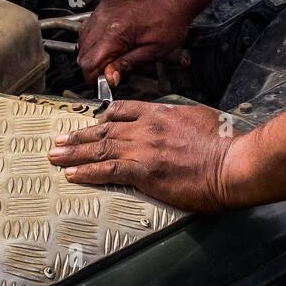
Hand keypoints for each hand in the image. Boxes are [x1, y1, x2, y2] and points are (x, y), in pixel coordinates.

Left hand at [46, 101, 237, 212]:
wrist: (229, 163)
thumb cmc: (223, 144)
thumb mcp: (199, 119)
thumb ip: (180, 120)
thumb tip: (176, 125)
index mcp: (159, 113)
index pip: (123, 110)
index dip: (103, 118)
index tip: (91, 123)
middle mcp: (146, 127)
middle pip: (104, 130)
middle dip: (79, 136)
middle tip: (59, 141)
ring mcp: (142, 148)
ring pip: (100, 148)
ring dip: (74, 153)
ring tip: (55, 156)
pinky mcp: (142, 170)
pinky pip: (107, 170)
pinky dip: (87, 172)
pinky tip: (72, 174)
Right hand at [77, 0, 197, 85]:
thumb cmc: (171, 17)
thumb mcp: (154, 50)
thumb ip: (128, 64)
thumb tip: (110, 78)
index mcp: (115, 31)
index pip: (89, 63)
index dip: (94, 78)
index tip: (103, 84)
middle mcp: (104, 18)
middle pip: (82, 53)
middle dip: (93, 67)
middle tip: (110, 74)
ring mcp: (103, 10)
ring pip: (83, 39)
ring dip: (93, 53)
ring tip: (112, 59)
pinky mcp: (106, 6)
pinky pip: (90, 26)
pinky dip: (95, 39)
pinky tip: (111, 44)